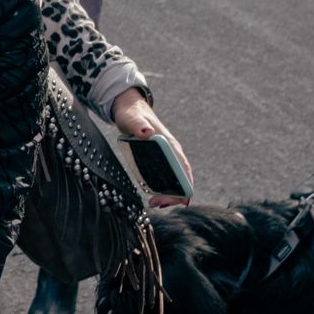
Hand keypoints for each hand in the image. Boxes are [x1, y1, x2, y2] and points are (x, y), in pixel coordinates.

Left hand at [110, 87, 192, 206]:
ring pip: (174, 181)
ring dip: (168, 194)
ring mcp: (166, 158)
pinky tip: (152, 196)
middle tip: (154, 203)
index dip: (182, 187)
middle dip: (173, 195)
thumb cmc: (132, 114)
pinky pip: (165, 178)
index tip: (174, 199)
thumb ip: (138, 125)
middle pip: (181, 180)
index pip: (184, 170)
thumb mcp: (132, 118)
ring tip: (153, 203)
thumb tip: (146, 132)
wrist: (130, 110)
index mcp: (170, 145)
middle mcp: (172, 153)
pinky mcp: (157, 161)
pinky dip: (162, 189)